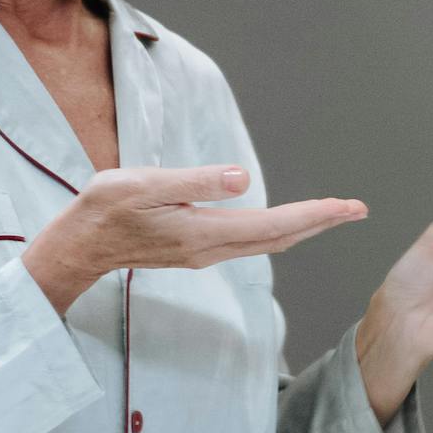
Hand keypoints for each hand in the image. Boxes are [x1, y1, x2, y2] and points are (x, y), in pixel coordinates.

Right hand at [23, 164, 365, 315]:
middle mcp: (211, 249)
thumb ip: (195, 182)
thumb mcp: (143, 185)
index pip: (275, 225)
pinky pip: (250, 242)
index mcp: (204, 233)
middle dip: (321, 222)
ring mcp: (203, 252)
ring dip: (302, 227)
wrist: (75, 248)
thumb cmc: (102, 210)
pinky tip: (286, 224)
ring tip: (332, 213)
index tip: (350, 207)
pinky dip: (278, 231)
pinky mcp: (194, 249)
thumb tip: (242, 179)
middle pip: (280, 238)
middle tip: (358, 209)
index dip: (316, 215)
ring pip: (268, 242)